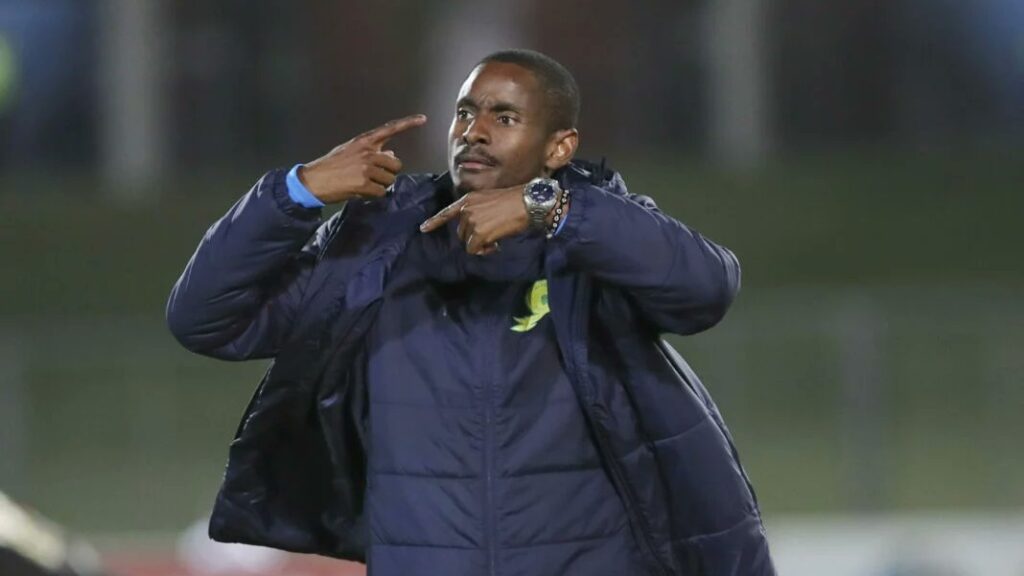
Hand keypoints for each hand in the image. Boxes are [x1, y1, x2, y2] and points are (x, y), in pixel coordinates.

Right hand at [298, 114, 426, 203]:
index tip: (423, 119)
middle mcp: (368, 152)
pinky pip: (381, 192)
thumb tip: (392, 155)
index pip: (390, 129)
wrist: (314, 180)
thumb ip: (371, 151)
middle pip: (396, 164)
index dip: (408, 123)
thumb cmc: (332, 166)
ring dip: (380, 185)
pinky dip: (373, 195)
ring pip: (390, 180)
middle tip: (374, 177)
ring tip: (363, 184)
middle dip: (389, 173)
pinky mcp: (364, 183)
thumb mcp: (351, 152)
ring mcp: (367, 167)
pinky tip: (360, 191)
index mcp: (364, 141)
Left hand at [419, 184, 529, 254]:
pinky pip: (475, 250)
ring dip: (480, 244)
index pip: (446, 212)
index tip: (423, 228)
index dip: (434, 222)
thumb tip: (476, 228)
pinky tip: (496, 244)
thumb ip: (478, 210)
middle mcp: (466, 210)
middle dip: (474, 236)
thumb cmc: (514, 200)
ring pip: (468, 242)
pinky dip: (484, 250)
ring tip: (496, 238)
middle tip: (491, 234)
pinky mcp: (479, 233)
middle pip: (461, 233)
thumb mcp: (489, 199)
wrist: (527, 202)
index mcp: (468, 200)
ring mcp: (471, 221)